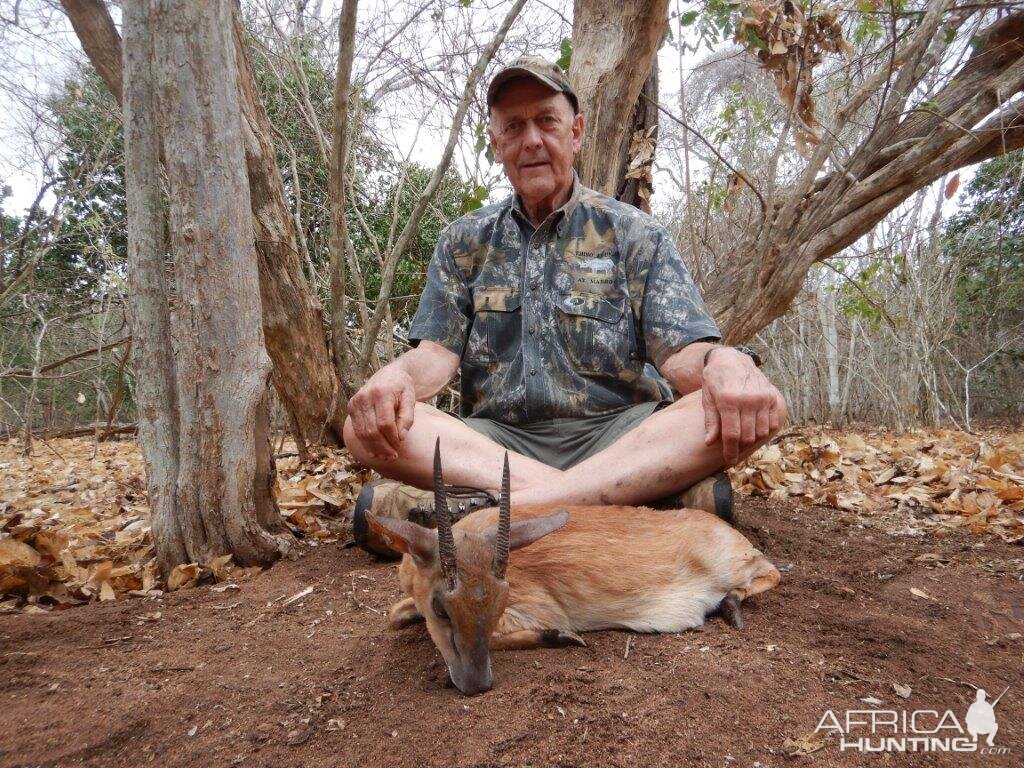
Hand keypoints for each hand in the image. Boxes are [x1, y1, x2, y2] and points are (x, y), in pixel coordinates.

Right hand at [347, 366, 416, 459]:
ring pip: (362, 433)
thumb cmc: (402, 387)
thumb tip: (401, 438)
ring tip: (385, 457)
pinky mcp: (351, 407)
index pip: (384, 423)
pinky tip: (375, 451)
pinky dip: (365, 443)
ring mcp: (355, 402)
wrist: (389, 374)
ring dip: (374, 448)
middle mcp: (364, 397)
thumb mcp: (410, 398)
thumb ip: (407, 417)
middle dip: (383, 447)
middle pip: (371, 430)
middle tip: (393, 457)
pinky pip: (357, 430)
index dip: (392, 438)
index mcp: (381, 393)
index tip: (400, 446)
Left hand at [702, 348, 783, 465]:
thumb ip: (710, 421)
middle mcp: (748, 400)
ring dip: (752, 439)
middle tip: (733, 450)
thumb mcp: (707, 398)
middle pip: (748, 436)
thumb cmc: (715, 380)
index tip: (729, 461)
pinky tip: (754, 429)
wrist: (732, 358)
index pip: (732, 435)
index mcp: (729, 401)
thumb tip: (709, 443)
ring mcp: (762, 398)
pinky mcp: (771, 396)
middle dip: (740, 447)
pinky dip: (765, 430)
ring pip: (761, 432)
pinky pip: (772, 422)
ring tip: (743, 439)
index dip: (730, 451)